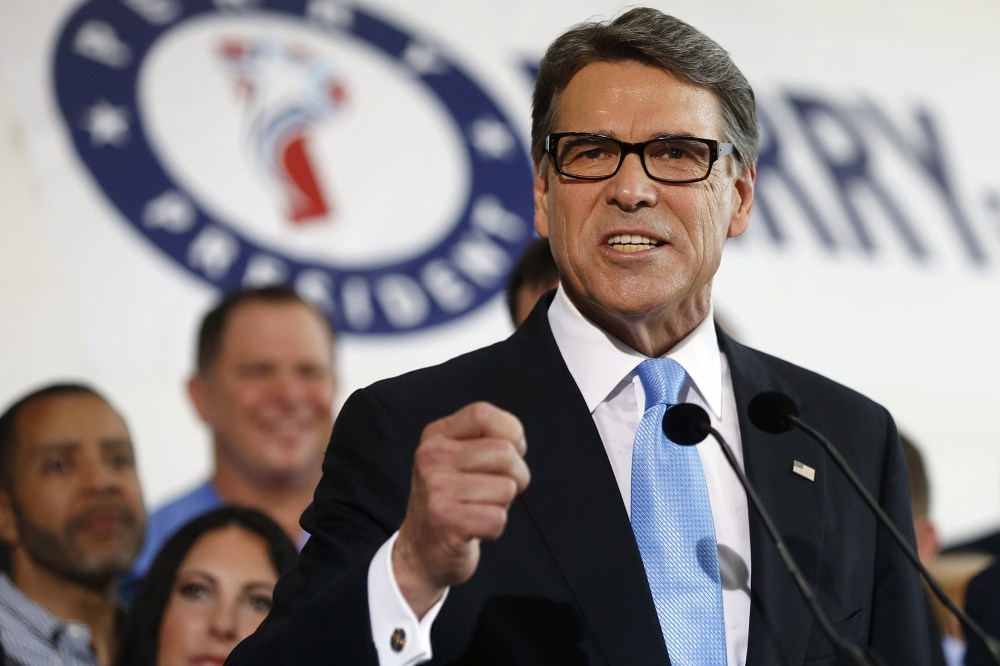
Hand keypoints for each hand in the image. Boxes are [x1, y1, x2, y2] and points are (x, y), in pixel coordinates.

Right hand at [393, 401, 529, 617]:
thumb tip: (516, 443)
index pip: (483, 413)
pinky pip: (498, 519)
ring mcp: (436, 488)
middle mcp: (431, 457)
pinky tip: (473, 528)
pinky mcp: (445, 520)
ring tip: (478, 508)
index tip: (509, 452)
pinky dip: (494, 528)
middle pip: (505, 452)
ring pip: (507, 488)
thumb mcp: (460, 459)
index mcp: (436, 436)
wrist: (420, 551)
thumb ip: (489, 440)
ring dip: (502, 505)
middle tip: (495, 491)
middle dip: (516, 476)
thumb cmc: (453, 499)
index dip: (510, 432)